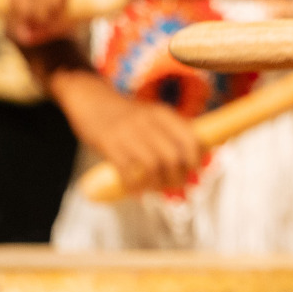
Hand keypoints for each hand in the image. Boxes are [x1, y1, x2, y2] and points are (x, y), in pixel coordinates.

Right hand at [51, 72, 203, 194]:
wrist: (92, 101)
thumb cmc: (128, 114)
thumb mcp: (153, 114)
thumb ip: (173, 130)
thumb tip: (200, 153)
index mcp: (162, 113)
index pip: (189, 138)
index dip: (196, 158)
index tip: (196, 170)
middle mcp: (147, 122)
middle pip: (172, 157)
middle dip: (178, 177)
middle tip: (177, 184)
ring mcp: (127, 133)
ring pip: (152, 167)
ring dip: (158, 184)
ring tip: (157, 188)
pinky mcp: (108, 145)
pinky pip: (127, 173)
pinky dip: (135, 186)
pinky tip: (137, 190)